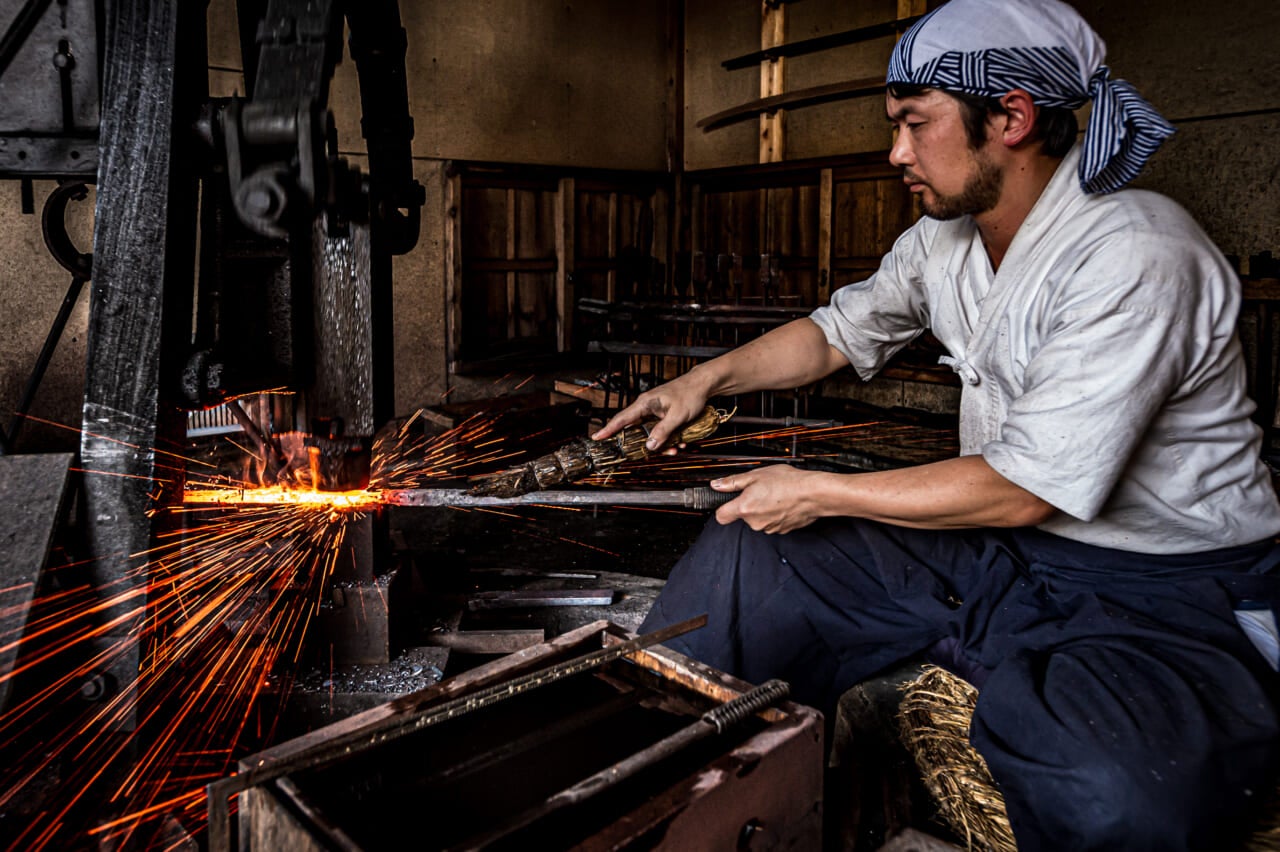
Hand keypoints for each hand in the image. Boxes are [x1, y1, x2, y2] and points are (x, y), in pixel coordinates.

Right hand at [591, 373, 711, 452]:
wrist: (703, 385)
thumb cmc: (690, 393)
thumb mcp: (677, 416)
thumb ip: (663, 431)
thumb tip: (649, 445)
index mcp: (645, 403)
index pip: (621, 418)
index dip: (608, 429)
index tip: (596, 437)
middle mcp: (647, 408)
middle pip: (636, 430)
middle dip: (644, 445)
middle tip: (648, 454)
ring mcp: (655, 412)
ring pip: (650, 434)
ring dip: (662, 444)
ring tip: (676, 448)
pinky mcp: (663, 416)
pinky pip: (660, 431)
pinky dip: (669, 439)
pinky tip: (680, 442)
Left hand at [711, 464, 826, 533]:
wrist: (814, 494)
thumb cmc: (788, 482)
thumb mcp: (756, 475)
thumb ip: (733, 482)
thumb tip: (717, 485)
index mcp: (744, 508)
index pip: (721, 517)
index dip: (722, 508)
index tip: (727, 501)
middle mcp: (755, 522)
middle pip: (743, 516)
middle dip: (748, 505)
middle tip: (760, 491)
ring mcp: (769, 528)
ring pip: (758, 520)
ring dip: (763, 510)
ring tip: (775, 495)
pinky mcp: (782, 531)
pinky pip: (772, 523)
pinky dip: (775, 515)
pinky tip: (783, 503)